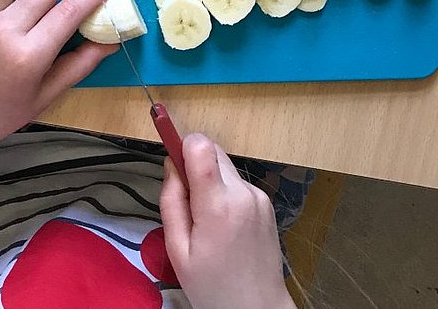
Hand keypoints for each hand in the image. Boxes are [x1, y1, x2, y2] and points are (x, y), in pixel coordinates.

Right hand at [160, 133, 295, 308]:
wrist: (257, 307)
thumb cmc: (212, 286)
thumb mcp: (177, 250)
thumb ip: (172, 202)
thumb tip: (170, 165)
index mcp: (218, 205)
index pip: (201, 146)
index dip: (182, 145)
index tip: (172, 162)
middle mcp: (243, 193)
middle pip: (213, 151)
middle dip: (194, 164)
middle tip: (185, 201)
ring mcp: (259, 197)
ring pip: (225, 166)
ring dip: (210, 179)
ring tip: (204, 219)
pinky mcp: (267, 202)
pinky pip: (238, 183)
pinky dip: (225, 192)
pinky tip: (222, 224)